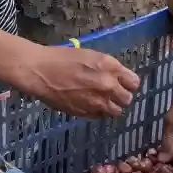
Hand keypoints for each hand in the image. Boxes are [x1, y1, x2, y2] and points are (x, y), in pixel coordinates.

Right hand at [15, 45, 139, 117]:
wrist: (39, 71)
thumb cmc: (61, 57)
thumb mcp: (89, 55)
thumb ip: (107, 68)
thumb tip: (117, 79)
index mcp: (109, 66)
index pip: (134, 82)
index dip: (128, 83)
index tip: (122, 84)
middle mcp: (107, 85)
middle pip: (127, 99)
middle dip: (120, 96)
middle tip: (110, 93)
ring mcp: (96, 101)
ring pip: (116, 111)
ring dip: (110, 106)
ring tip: (99, 100)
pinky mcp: (85, 112)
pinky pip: (100, 116)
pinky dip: (97, 112)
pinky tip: (88, 103)